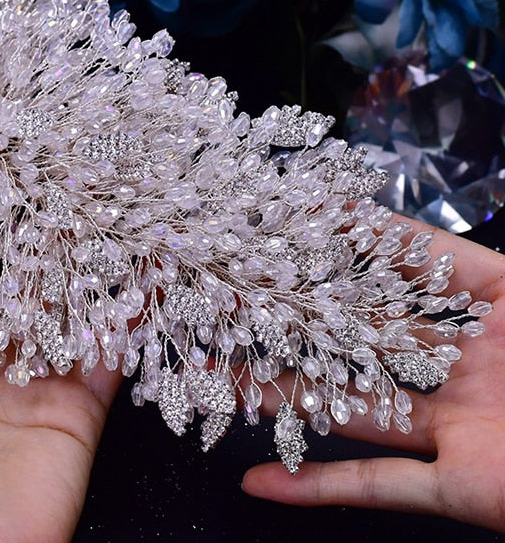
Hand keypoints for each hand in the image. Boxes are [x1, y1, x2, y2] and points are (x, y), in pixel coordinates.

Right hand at [242, 220, 504, 532]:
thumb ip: (463, 260)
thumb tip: (379, 207)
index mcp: (489, 311)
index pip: (400, 265)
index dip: (345, 240)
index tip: (286, 219)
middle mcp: (460, 365)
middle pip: (355, 340)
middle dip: (289, 324)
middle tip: (226, 306)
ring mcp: (454, 428)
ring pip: (347, 409)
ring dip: (280, 400)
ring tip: (217, 380)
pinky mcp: (459, 489)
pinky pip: (378, 488)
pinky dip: (317, 488)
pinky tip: (264, 480)